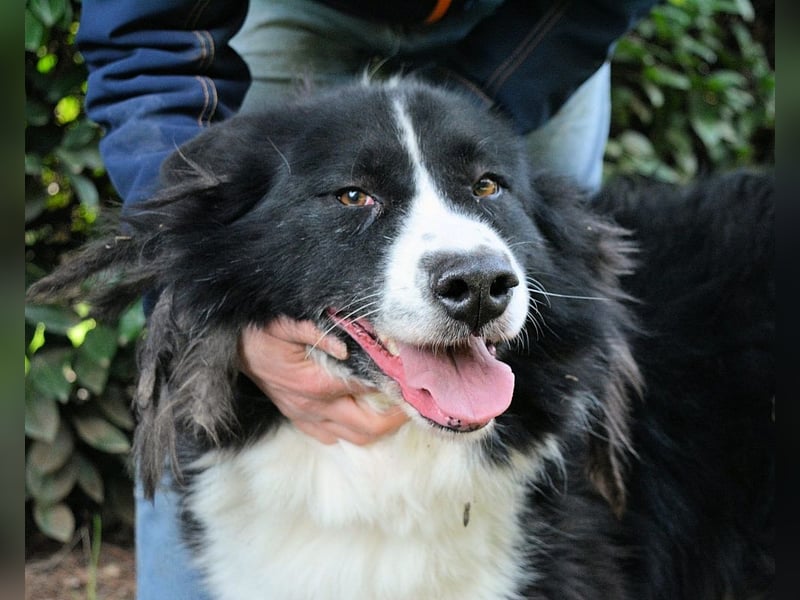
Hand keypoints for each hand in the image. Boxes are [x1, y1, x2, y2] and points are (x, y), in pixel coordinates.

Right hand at [238, 317, 407, 444]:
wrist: (231, 345)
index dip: (392, 383)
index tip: (412, 374)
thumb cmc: (260, 330)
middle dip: (396, 418)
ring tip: (394, 409)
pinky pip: (329, 436)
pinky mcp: (297, 417)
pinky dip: (350, 431)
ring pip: (353, 436)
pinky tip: (361, 414)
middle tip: (414, 401)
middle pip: (368, 426)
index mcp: (316, 383)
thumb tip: (347, 343)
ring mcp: (305, 416)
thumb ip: (316, 329)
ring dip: (377, 427)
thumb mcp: (286, 321)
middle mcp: (314, 406)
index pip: (367, 388)